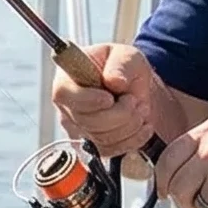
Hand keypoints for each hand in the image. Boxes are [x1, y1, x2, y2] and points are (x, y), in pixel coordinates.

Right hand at [50, 43, 156, 157]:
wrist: (133, 87)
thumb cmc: (123, 68)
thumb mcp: (126, 56)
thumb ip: (120, 65)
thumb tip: (113, 81)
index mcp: (67, 79)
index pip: (65, 94)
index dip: (88, 100)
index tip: (110, 98)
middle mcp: (67, 107)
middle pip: (86, 121)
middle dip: (119, 113)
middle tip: (133, 99)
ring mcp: (77, 130)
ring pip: (101, 139)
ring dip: (129, 125)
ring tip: (140, 108)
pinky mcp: (91, 146)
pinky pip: (111, 151)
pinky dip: (133, 140)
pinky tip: (142, 125)